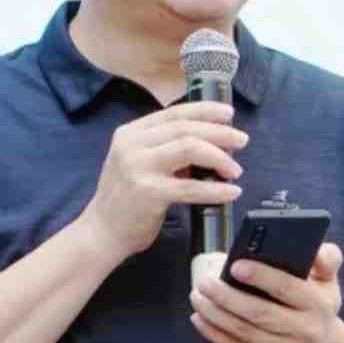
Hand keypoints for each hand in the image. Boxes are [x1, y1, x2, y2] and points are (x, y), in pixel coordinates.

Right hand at [79, 100, 247, 259]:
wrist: (102, 232)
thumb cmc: (125, 199)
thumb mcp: (137, 163)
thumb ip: (164, 149)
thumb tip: (208, 143)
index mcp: (130, 133)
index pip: (174, 113)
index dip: (205, 111)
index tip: (229, 114)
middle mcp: (132, 145)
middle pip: (185, 128)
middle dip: (220, 133)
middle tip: (241, 141)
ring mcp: (139, 168)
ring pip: (190, 148)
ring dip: (219, 157)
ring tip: (235, 169)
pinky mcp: (149, 193)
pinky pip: (191, 187)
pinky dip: (216, 189)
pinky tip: (231, 192)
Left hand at [189, 242, 343, 342]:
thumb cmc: (317, 305)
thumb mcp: (329, 281)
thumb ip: (328, 259)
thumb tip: (317, 251)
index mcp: (319, 304)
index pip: (288, 288)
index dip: (261, 276)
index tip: (235, 265)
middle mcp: (305, 330)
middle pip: (259, 314)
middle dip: (227, 297)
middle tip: (204, 282)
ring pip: (244, 333)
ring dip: (215, 315)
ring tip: (197, 296)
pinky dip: (214, 334)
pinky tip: (199, 318)